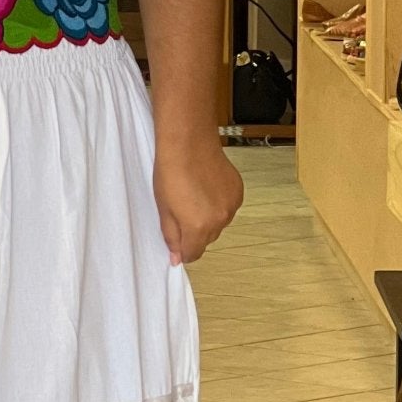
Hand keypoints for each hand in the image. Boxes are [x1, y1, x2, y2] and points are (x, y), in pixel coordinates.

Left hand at [154, 136, 242, 265]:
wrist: (189, 143)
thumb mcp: (163, 209)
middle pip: (206, 240)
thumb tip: (177, 258)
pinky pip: (228, 208)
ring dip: (208, 219)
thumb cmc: (170, 173)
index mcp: (197, 228)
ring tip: (195, 197)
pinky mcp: (238, 193)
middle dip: (194, 233)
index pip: (193, 254)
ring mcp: (232, 207)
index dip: (182, 249)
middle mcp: (219, 221)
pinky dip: (218, 205)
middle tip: (182, 211)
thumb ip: (171, 237)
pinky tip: (207, 189)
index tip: (177, 239)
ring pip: (219, 224)